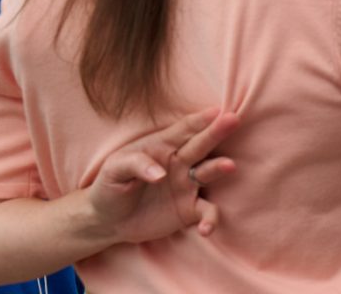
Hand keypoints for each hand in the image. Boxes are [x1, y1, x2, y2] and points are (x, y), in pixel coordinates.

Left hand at [84, 108, 239, 243]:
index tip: (217, 110)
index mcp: (162, 147)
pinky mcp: (190, 209)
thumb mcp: (113, 170)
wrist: (106, 220)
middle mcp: (180, 162)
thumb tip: (160, 173)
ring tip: (229, 165)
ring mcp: (187, 185)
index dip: (200, 119)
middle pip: (201, 144)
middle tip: (233, 119)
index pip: (183, 129)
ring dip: (219, 168)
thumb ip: (135, 164)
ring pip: (209, 172)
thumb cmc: (109, 187)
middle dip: (217, 132)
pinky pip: (207, 212)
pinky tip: (206, 229)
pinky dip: (211, 219)